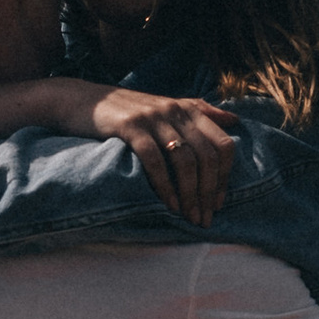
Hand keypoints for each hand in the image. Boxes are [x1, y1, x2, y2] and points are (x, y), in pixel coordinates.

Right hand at [79, 84, 238, 223]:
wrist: (83, 100)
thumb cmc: (128, 110)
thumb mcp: (168, 106)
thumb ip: (201, 112)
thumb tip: (235, 120)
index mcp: (189, 109)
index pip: (223, 144)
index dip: (225, 176)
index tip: (218, 202)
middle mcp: (176, 111)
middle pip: (207, 156)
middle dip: (208, 192)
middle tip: (204, 218)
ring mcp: (154, 118)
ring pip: (184, 160)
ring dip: (189, 194)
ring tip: (188, 217)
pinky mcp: (130, 126)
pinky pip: (154, 160)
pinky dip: (164, 185)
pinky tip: (168, 204)